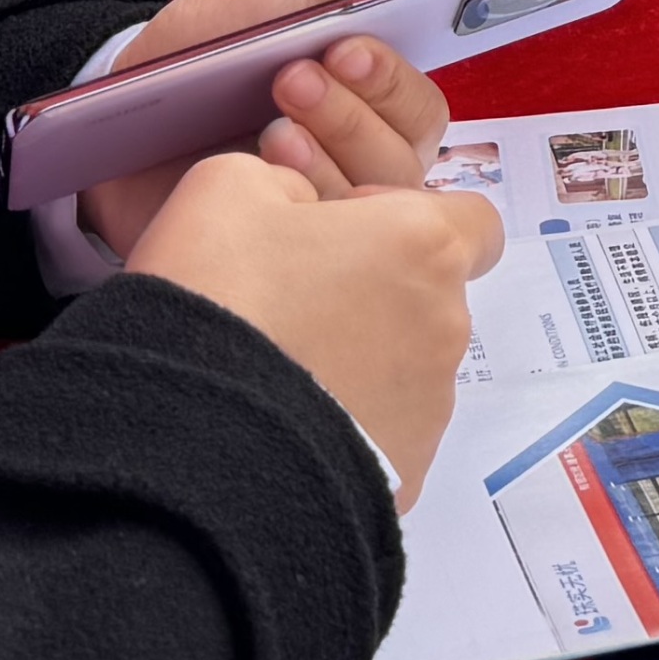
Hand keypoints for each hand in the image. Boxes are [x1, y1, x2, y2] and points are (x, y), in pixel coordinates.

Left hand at [76, 0, 496, 258]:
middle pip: (404, 159)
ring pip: (368, 208)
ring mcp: (321, 219)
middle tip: (292, 76)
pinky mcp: (279, 265)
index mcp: (373, 103)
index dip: (398, 82)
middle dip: (352, 113)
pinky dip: (290, 206)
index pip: (425, 107)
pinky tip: (253, 178)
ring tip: (267, 125)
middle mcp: (359, 166)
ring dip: (322, 155)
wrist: (114, 112)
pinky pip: (316, 256)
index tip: (352, 47)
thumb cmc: (214, 48)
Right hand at [122, 129, 504, 506]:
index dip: (408, 219)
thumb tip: (307, 211)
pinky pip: (382, 432)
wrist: (187, 445)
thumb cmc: (217, 295)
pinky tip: (283, 425)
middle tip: (288, 306)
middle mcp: (446, 327)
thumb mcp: (227, 188)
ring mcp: (429, 410)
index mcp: (423, 247)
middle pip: (427, 296)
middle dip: (371, 292)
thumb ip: (289, 180)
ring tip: (275, 373)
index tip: (341, 232)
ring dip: (357, 361)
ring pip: (403, 368)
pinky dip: (346, 423)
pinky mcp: (405, 478)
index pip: (471, 222)